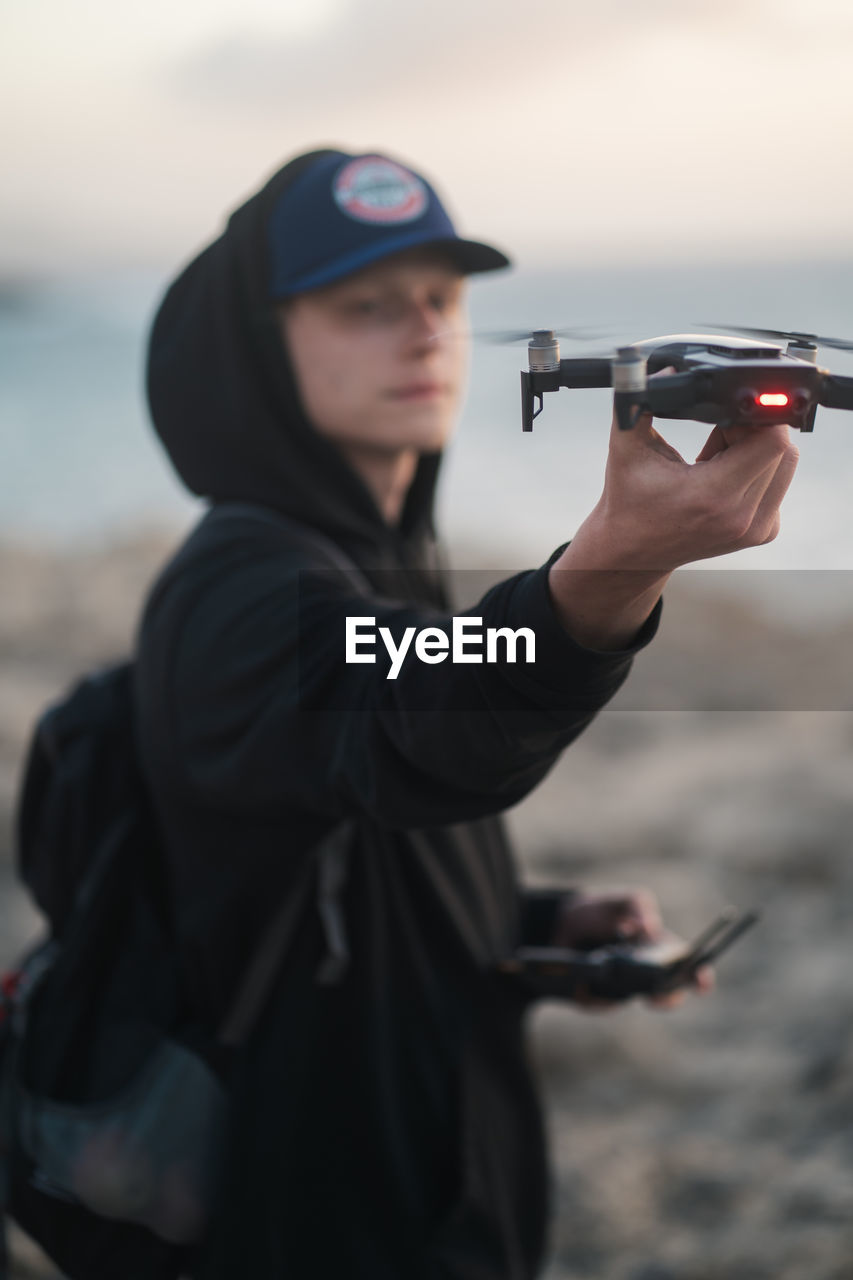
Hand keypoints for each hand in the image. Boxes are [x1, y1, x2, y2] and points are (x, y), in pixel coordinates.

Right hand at [547, 378, 799, 648]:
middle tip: (719, 431)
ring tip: (721, 451)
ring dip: (759, 447)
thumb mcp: (625, 446)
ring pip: (786, 463)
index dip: (754, 417)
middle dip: (755, 428)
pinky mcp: (763, 532)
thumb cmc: (628, 500)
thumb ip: (637, 400)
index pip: (772, 440)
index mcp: (712, 497)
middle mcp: (742, 517)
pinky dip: (759, 468)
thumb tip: (660, 369)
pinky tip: (725, 473)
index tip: (727, 414)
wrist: (631, 552)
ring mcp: (756, 529)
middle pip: (782, 448)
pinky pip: (779, 482)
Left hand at [553, 888, 713, 1010]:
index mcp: (661, 950)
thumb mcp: (623, 900)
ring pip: (631, 1001)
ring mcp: (624, 990)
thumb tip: (649, 927)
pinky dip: (593, 990)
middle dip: (666, 997)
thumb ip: (639, 906)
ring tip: (606, 966)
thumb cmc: (604, 910)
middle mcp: (647, 976)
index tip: (701, 982)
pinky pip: (601, 1003)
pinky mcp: (599, 999)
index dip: (700, 977)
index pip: (689, 970)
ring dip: (621, 987)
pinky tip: (582, 976)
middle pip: (667, 996)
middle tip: (655, 991)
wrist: (563, 922)